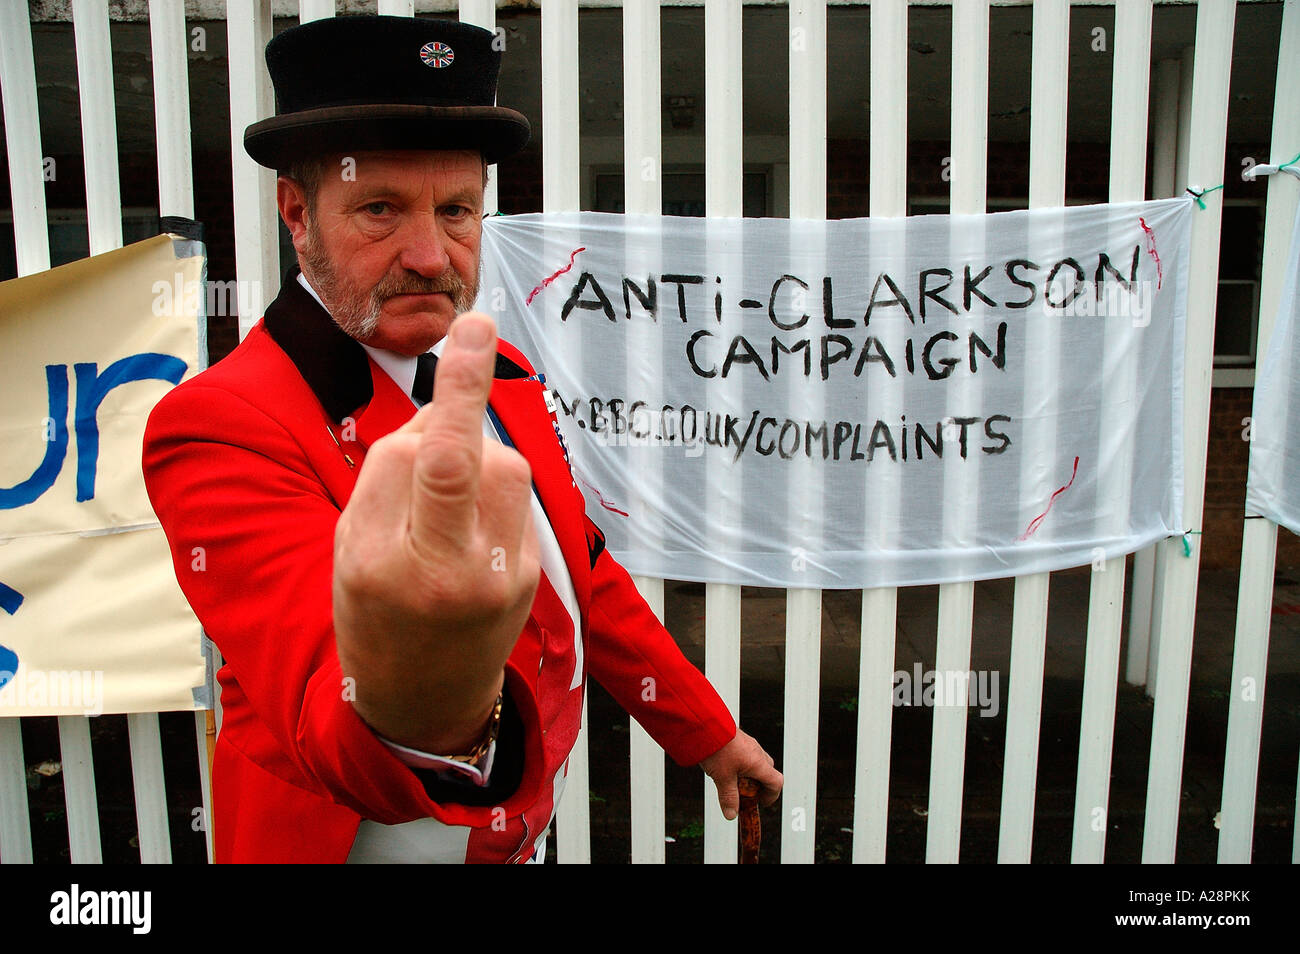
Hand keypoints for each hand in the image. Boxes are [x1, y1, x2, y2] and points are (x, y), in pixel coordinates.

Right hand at [333, 313, 539, 752]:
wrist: (423, 702)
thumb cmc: (372, 615)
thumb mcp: (348, 549)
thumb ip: (389, 477)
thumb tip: (446, 409)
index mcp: (385, 563)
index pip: (430, 458)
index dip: (458, 386)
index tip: (475, 325)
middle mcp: (450, 571)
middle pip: (472, 456)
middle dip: (462, 406)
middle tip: (457, 364)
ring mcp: (500, 577)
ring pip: (503, 468)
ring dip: (473, 456)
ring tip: (441, 496)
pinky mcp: (531, 575)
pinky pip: (515, 499)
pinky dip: (489, 491)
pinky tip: (467, 526)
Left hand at [699, 729, 781, 820]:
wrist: (704, 724)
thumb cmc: (717, 748)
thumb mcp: (722, 777)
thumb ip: (728, 797)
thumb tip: (731, 815)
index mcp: (758, 763)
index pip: (776, 782)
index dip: (771, 796)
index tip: (761, 803)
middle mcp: (757, 752)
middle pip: (767, 772)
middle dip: (758, 786)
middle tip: (743, 794)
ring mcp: (748, 744)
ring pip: (756, 763)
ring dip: (749, 775)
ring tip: (731, 781)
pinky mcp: (739, 739)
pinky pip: (746, 755)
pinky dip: (741, 765)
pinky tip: (724, 768)